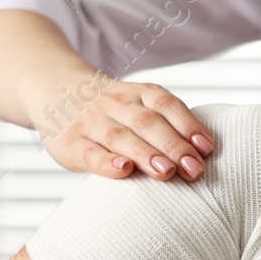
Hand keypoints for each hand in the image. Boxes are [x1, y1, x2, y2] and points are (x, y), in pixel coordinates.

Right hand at [32, 76, 214, 182]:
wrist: (53, 88)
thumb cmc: (112, 110)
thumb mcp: (137, 105)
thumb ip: (165, 124)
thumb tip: (203, 154)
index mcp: (137, 94)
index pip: (166, 105)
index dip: (189, 125)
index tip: (207, 149)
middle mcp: (115, 104)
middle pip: (148, 123)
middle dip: (174, 146)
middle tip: (194, 169)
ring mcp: (91, 122)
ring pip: (122, 137)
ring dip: (146, 154)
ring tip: (167, 171)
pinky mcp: (70, 142)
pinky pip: (90, 152)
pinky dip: (107, 162)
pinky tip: (124, 170)